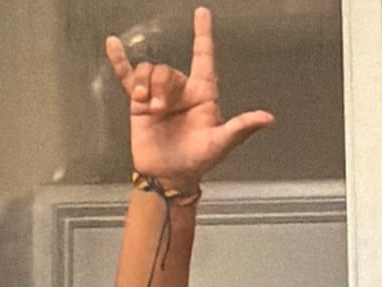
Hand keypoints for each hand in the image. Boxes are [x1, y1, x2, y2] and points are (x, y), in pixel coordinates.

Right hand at [105, 7, 273, 188]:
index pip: (204, 58)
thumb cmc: (198, 160)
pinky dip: (120, 61)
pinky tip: (113, 45)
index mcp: (203, 94)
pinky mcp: (138, 103)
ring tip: (148, 109)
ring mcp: (158, 94)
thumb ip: (241, 128)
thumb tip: (268, 118)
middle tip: (160, 110)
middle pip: (168, 70)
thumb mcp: (221, 143)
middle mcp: (181, 90)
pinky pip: (128, 76)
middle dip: (162, 86)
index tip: (202, 13)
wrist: (169, 175)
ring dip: (146, 86)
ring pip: (149, 71)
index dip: (203, 35)